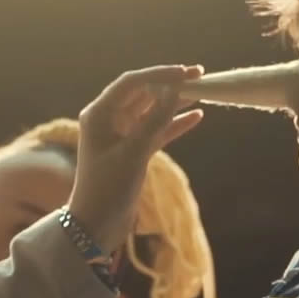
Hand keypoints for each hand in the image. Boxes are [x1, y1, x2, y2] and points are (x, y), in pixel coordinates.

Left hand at [67, 65, 203, 251]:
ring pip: (152, 111)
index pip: (131, 82)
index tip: (185, 72)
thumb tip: (175, 90)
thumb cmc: (108, 188)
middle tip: (200, 75)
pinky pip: (157, 130)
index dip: (159, 74)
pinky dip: (174, 124)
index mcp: (99, 114)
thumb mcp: (133, 153)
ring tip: (201, 91)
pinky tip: (196, 116)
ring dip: (174, 101)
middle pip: (143, 93)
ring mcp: (121, 135)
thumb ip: (155, 121)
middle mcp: (109, 119)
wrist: (96, 225)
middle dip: (170, 83)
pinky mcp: (133, 151)